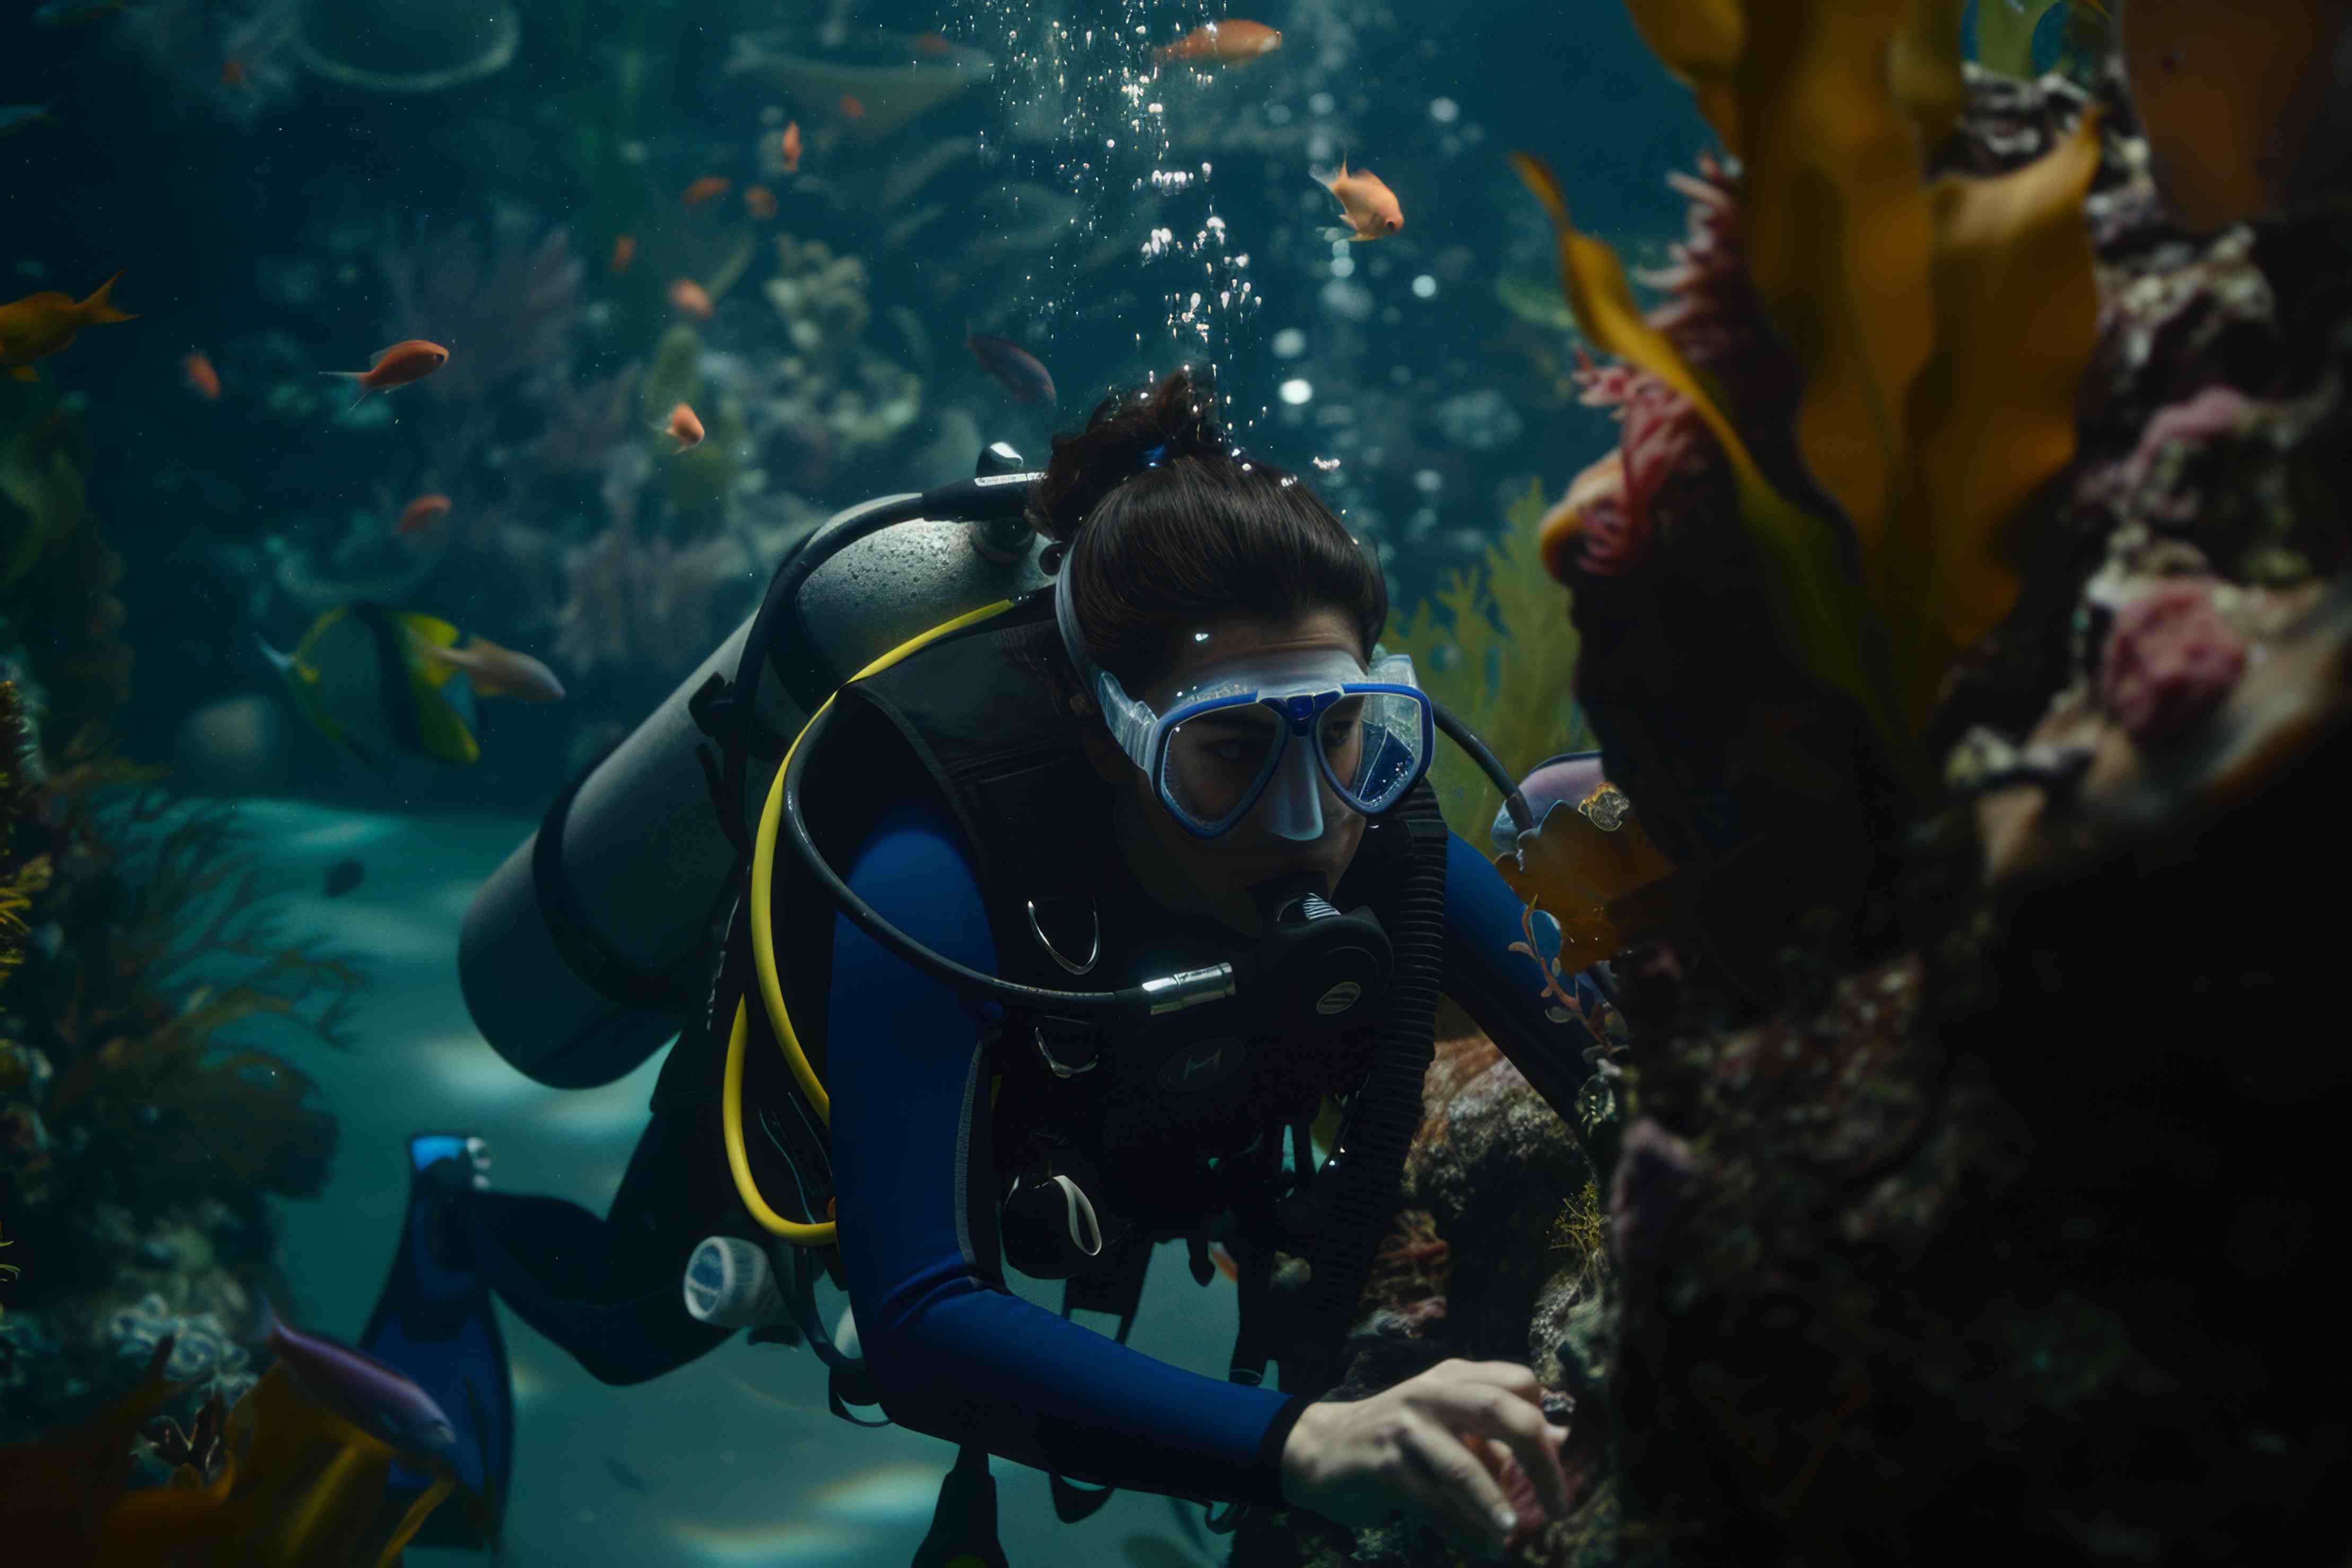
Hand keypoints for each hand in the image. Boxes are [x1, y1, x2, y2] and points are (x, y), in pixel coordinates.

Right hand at [1279, 1358, 1574, 1558]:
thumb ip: (1495, 1435)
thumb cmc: (1400, 1441)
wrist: (1322, 1449)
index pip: (1518, 1381)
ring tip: (1513, 1534)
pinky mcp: (1384, 1465)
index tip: (1562, 1461)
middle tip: (1560, 1504)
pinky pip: (1433, 1503)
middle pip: (1501, 1410)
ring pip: (1463, 1465)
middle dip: (1540, 1460)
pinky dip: (1463, 1530)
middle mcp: (1432, 1392)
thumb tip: (1561, 1448)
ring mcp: (1406, 1427)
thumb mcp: (1448, 1423)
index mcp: (1454, 1377)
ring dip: (1495, 1505)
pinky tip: (1483, 1548)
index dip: (1548, 1419)